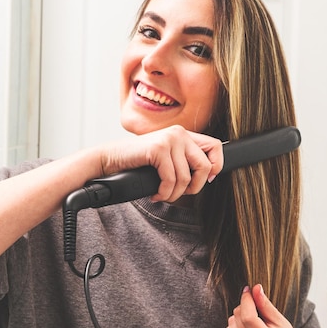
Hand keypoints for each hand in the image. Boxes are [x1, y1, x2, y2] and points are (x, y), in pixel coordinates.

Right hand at [100, 125, 222, 202]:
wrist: (110, 158)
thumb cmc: (138, 162)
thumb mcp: (167, 158)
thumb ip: (185, 160)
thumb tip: (209, 176)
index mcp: (184, 134)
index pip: (216, 147)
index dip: (216, 166)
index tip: (205, 180)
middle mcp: (180, 133)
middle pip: (205, 166)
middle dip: (194, 187)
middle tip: (178, 193)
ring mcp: (169, 139)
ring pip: (186, 178)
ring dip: (174, 194)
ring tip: (162, 194)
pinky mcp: (158, 149)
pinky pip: (171, 180)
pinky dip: (164, 192)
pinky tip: (155, 193)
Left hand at [225, 284, 302, 327]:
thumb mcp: (280, 321)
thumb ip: (265, 305)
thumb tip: (255, 288)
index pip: (248, 318)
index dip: (246, 300)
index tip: (249, 290)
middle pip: (238, 318)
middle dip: (245, 307)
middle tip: (258, 311)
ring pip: (231, 323)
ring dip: (240, 318)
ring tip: (255, 325)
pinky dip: (236, 327)